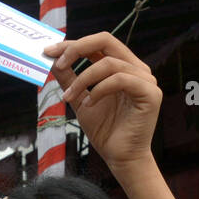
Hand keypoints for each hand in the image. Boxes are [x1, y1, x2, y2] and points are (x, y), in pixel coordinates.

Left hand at [43, 33, 160, 173]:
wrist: (121, 158)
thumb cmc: (105, 131)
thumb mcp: (80, 99)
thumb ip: (70, 79)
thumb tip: (52, 60)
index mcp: (123, 66)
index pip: (98, 43)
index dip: (72, 44)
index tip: (48, 51)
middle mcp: (137, 68)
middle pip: (106, 40)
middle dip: (77, 49)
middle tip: (57, 63)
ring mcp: (146, 80)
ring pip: (109, 63)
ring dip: (83, 79)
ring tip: (69, 97)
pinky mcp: (150, 93)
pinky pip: (120, 80)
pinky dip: (99, 90)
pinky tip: (88, 104)